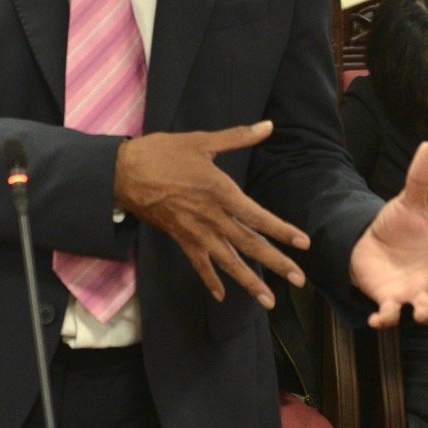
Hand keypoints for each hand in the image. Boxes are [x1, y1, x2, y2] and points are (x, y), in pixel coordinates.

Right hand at [114, 121, 308, 306]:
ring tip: (269, 300)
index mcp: (221, 193)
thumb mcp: (201, 141)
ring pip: (229, 262)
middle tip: (300, 280)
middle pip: (250, 245)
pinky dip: (211, 280)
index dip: (282, 231)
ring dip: (250, 282)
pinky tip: (222, 296)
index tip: (303, 244)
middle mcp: (213, 218)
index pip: (259, 217)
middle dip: (277, 263)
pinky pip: (199, 265)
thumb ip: (238, 137)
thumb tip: (268, 126)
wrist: (124, 173)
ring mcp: (196, 233)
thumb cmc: (163, 153)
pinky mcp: (180, 240)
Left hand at [351, 143, 427, 330]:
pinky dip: (386, 319)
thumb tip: (427, 145)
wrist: (370, 241)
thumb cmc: (399, 225)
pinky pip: (392, 315)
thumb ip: (419, 179)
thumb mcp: (408, 202)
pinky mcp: (392, 301)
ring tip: (422, 310)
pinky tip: (377, 318)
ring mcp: (415, 293)